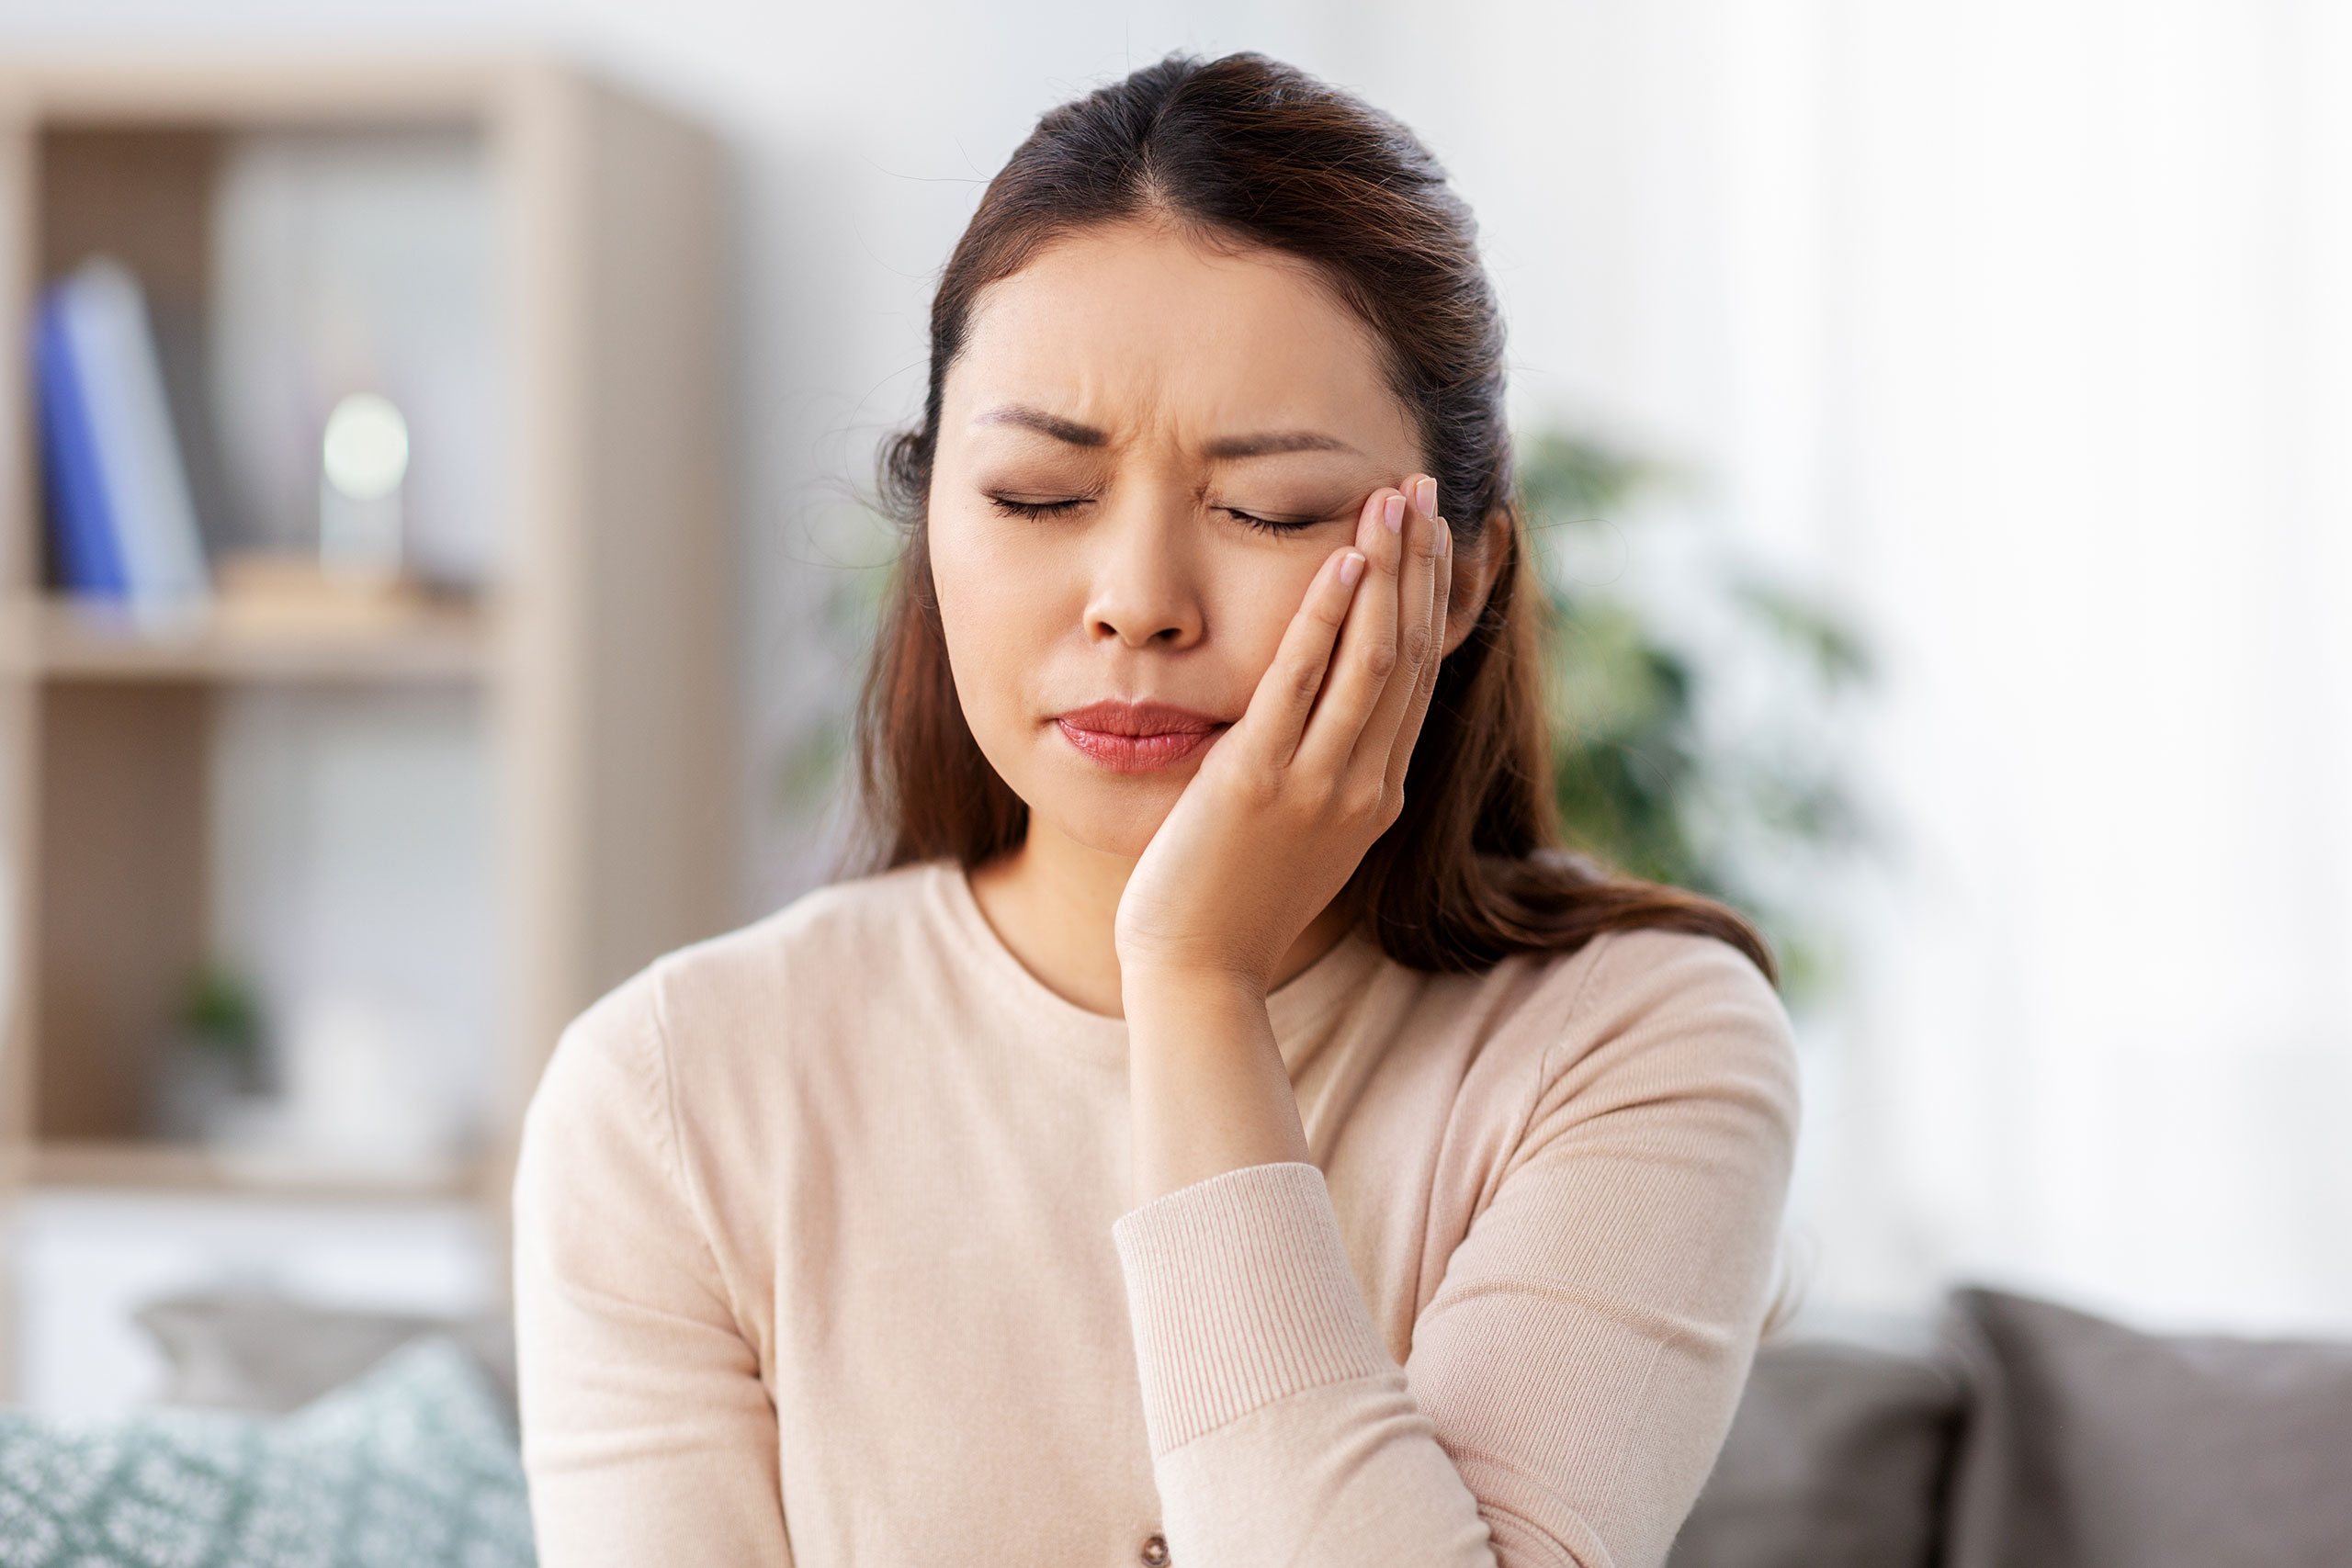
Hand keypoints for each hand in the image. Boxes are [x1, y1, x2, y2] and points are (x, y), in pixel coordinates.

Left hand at [1114, 474, 1453, 995]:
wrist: (1198, 973)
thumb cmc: (1231, 904)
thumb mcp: (1296, 833)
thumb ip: (1316, 774)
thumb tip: (1314, 715)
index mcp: (1376, 794)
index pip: (1419, 675)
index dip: (1429, 596)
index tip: (1431, 532)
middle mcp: (1363, 784)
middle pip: (1410, 652)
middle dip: (1419, 563)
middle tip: (1423, 486)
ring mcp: (1318, 784)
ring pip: (1373, 658)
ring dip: (1387, 570)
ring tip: (1392, 498)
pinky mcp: (1259, 782)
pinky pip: (1302, 684)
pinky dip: (1326, 619)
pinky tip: (1340, 562)